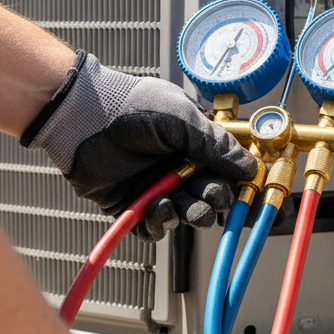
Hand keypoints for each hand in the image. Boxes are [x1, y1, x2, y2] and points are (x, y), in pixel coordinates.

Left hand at [25, 53, 256, 240]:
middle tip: (211, 198)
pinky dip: (159, 223)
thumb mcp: (184, 119)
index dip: (234, 182)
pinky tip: (158, 207)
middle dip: (213, 201)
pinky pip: (153, 227)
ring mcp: (156, 187)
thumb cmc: (134, 106)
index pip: (225, 170)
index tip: (241, 189)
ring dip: (189, 213)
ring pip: (185, 214)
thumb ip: (217, 146)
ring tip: (180, 204)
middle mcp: (179, 168)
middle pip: (209, 196)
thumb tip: (249, 167)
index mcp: (195, 145)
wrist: (85, 116)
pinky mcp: (132, 205)